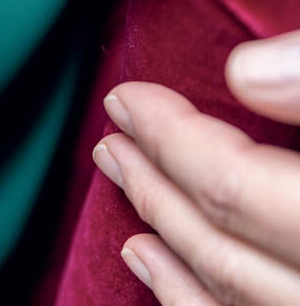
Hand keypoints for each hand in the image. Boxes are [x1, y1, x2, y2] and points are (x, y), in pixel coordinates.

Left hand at [92, 32, 299, 304]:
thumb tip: (244, 73)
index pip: (233, 187)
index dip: (170, 138)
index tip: (128, 98)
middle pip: (220, 242)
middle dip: (155, 180)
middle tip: (111, 137)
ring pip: (228, 290)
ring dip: (164, 231)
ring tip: (120, 180)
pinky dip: (187, 294)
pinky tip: (146, 262)